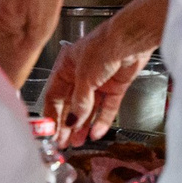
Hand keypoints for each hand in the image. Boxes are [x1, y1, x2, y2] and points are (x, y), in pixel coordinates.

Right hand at [43, 0, 167, 145]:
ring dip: (83, 126)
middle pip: (71, 104)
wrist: (130, 40)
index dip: (52, 115)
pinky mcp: (115, 86)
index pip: (54, 95)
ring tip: (78, 142)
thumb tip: (73, 121)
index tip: (51, 132)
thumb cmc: (103, 46)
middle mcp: (81, 75)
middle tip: (63, 141)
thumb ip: (79, 102)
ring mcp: (99, 81)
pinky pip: (107, 108)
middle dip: (67, 124)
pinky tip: (96, 132)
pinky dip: (102, 120)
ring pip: (88, 109)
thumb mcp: (85, 77)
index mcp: (66, 67)